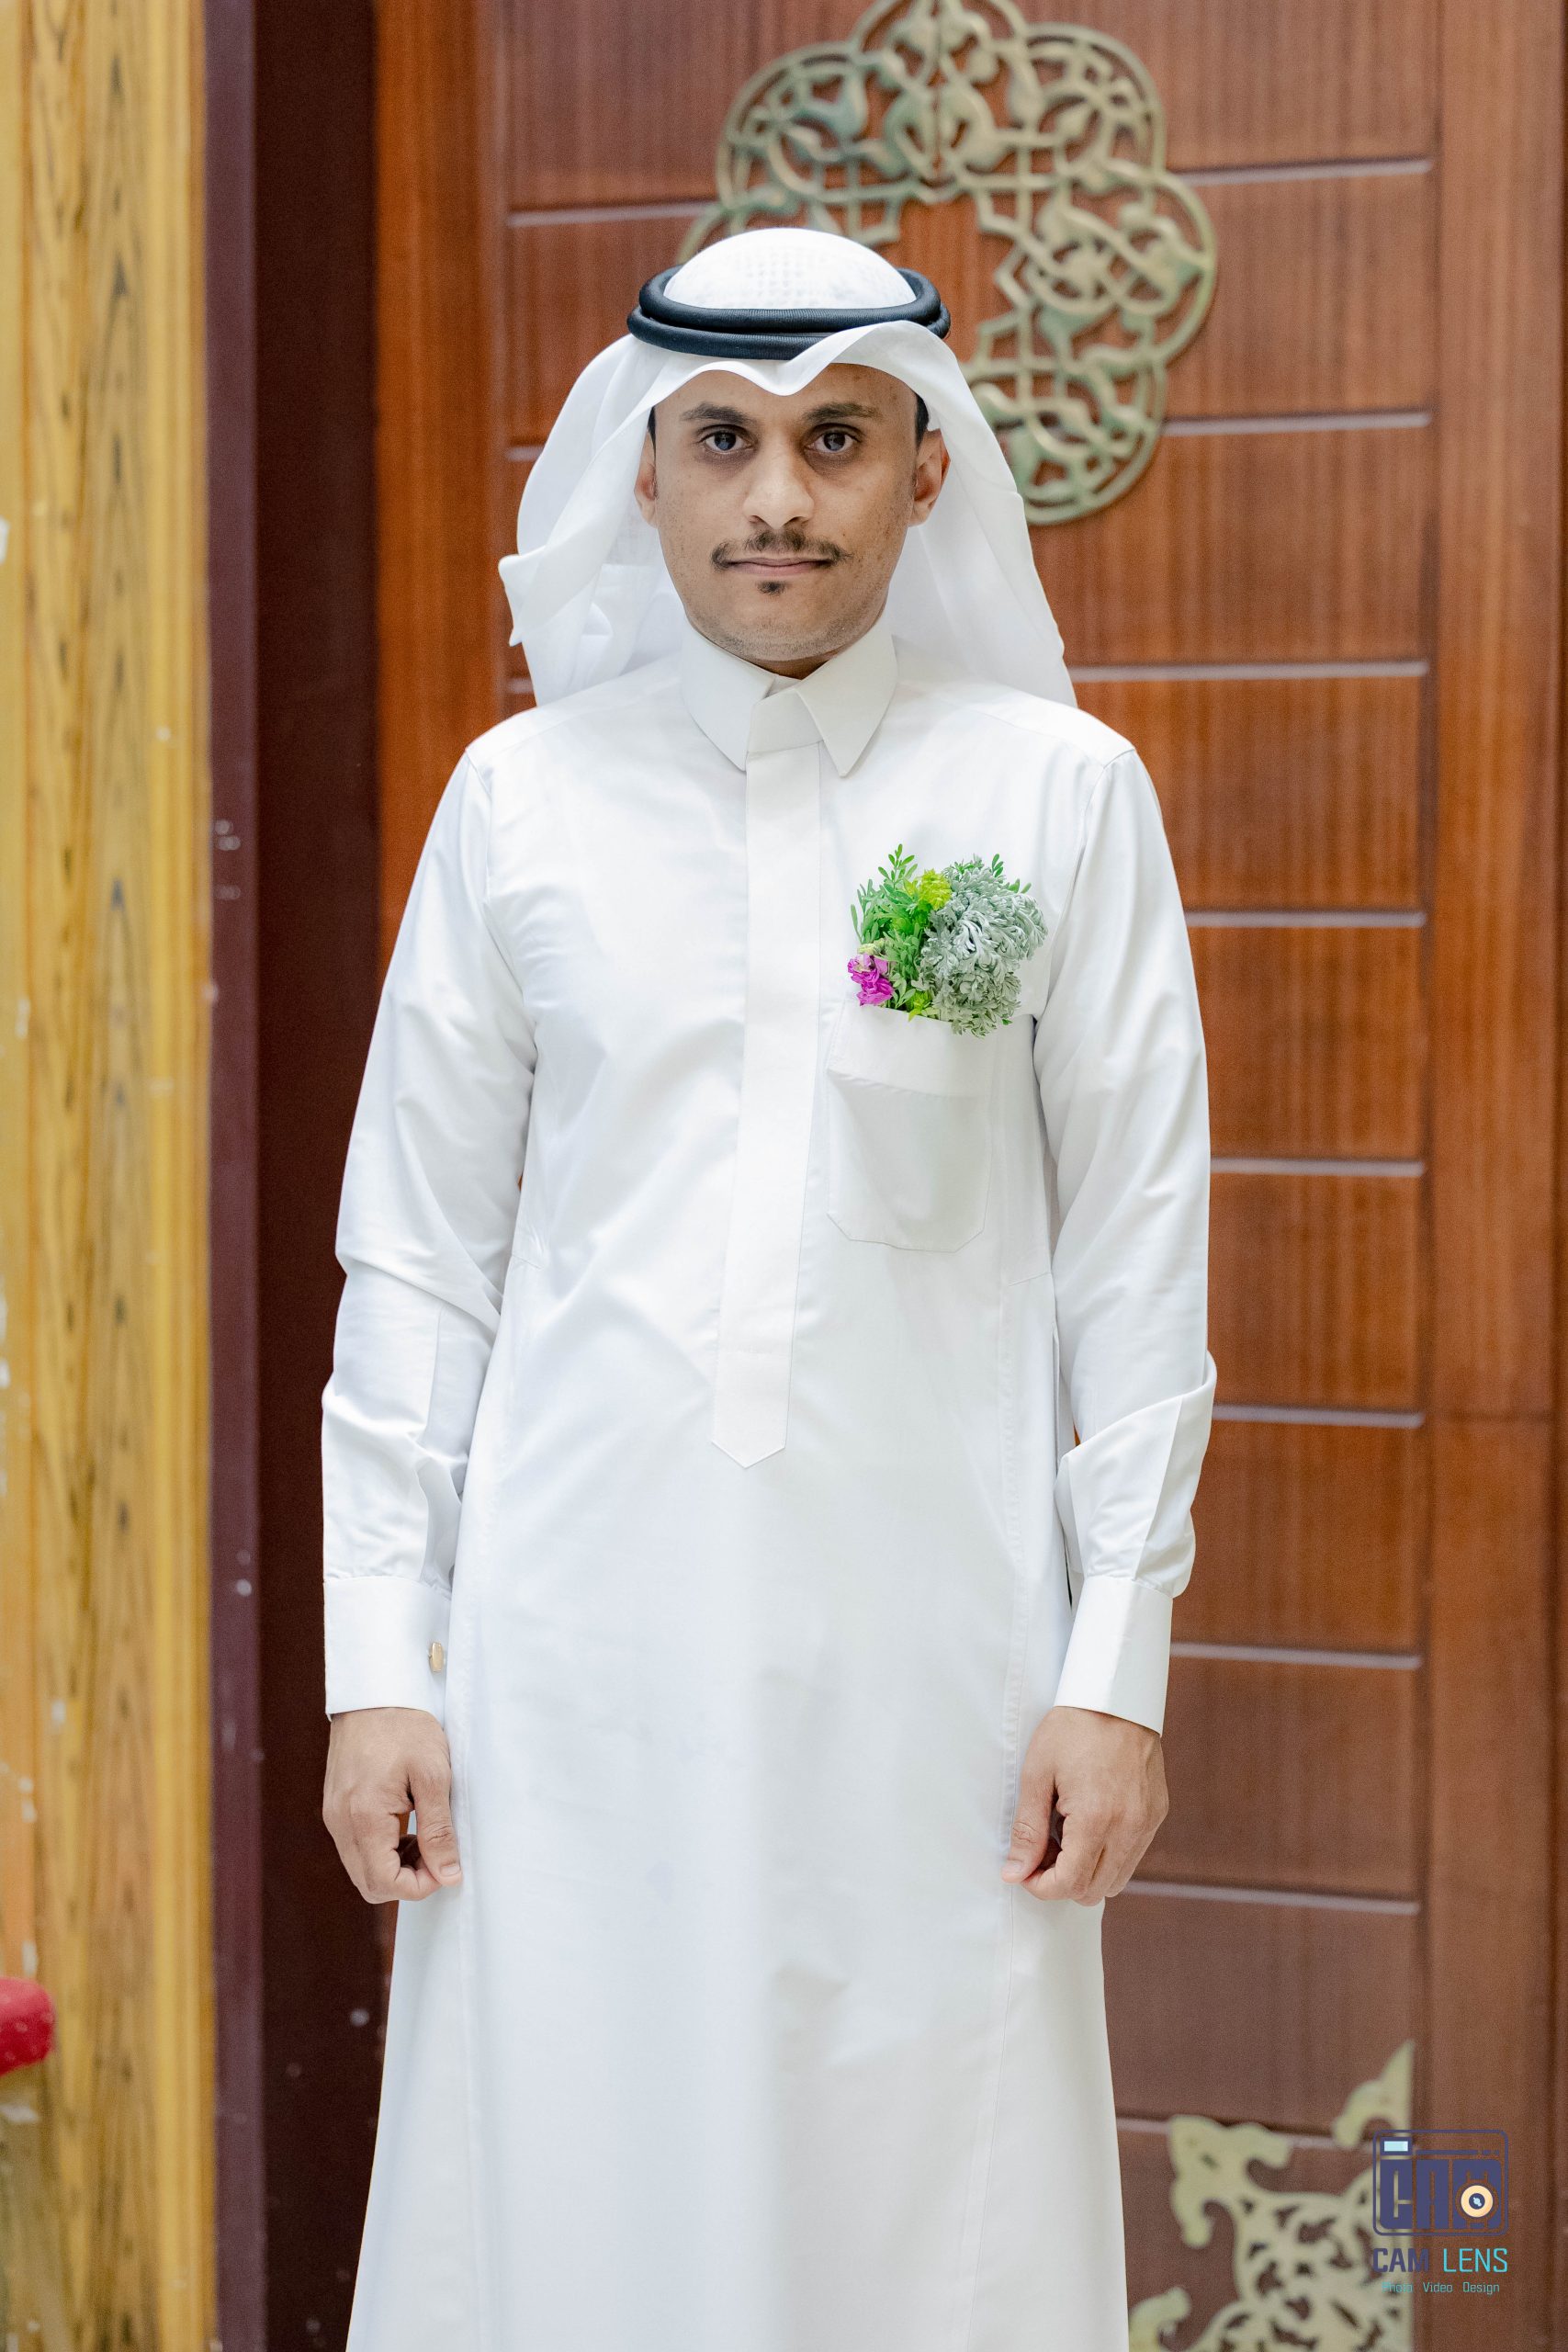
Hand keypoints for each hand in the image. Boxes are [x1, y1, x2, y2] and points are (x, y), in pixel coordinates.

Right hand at [323, 1706, 461, 1902]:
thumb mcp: (433, 1775)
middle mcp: (340, 1822)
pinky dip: (382, 1849)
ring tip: (425, 1836)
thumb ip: (438, 1830)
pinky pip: (356, 1847)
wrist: (373, 1691)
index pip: (384, 1883)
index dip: (419, 1887)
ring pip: (361, 1868)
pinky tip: (406, 1825)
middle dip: (407, 1880)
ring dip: (395, 1865)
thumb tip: (447, 1875)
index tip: (445, 1866)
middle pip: (369, 1884)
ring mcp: (334, 1816)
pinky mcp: (336, 1807)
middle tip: (437, 1852)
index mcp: (363, 1816)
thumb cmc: (405, 1726)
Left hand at [1000, 1703, 1166, 1902]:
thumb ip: (1027, 1830)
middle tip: (1041, 1850)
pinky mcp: (1157, 1813)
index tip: (1024, 1870)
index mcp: (1096, 1819)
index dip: (1041, 1887)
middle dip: (1062, 1882)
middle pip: (1094, 1891)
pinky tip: (1088, 1826)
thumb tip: (1015, 1873)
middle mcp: (1129, 1828)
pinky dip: (1108, 1856)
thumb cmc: (1072, 1727)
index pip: (1070, 1884)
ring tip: (1064, 1837)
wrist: (1116, 1694)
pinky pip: (1132, 1856)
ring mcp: (1147, 1822)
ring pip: (1117, 1879)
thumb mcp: (1037, 1774)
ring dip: (1087, 1872)